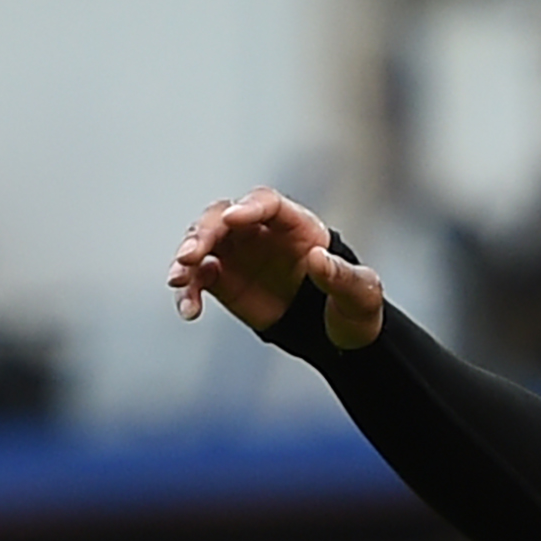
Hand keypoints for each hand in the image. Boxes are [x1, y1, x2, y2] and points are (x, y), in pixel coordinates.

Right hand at [168, 187, 384, 347]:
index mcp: (299, 226)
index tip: (232, 218)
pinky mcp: (223, 279)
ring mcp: (239, 253)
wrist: (337, 337)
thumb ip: (343, 276)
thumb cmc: (353, 307)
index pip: (268, 203)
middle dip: (204, 232)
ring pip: (202, 242)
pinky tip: (189, 310)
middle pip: (223, 217)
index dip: (248, 207)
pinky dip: (188, 291)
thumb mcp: (361, 294)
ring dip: (186, 259)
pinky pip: (197, 278)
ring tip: (179, 280)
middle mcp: (262, 232)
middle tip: (191, 255)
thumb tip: (317, 259)